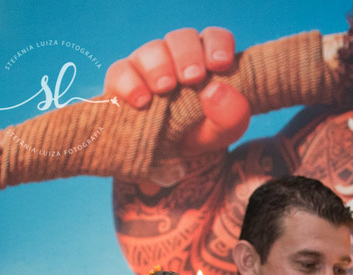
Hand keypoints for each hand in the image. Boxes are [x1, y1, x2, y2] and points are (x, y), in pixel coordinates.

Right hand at [104, 27, 248, 185]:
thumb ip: (231, 114)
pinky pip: (121, 71)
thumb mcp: (224, 131)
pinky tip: (142, 101)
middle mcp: (177, 57)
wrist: (171, 157)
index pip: (215, 38)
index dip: (217, 45)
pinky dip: (130, 83)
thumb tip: (215, 90)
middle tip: (193, 78)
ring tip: (166, 88)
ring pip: (152, 49)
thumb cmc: (202, 134)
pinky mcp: (123, 80)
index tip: (220, 64)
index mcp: (207, 61)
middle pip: (182, 38)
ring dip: (160, 66)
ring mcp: (148, 65)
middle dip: (188, 55)